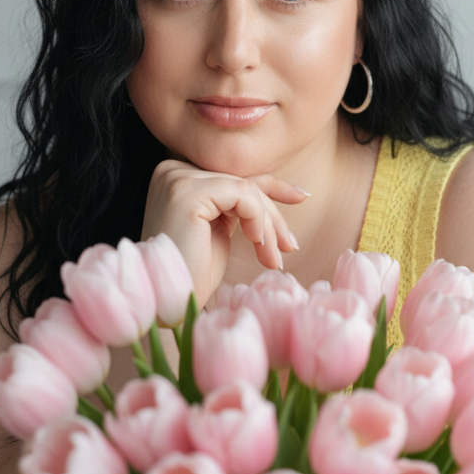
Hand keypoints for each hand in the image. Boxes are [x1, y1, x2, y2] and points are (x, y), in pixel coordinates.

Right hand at [140, 160, 306, 307]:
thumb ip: (239, 204)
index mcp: (176, 176)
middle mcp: (172, 170)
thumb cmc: (193, 273)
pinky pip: (241, 194)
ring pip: (246, 188)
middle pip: (241, 182)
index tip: (303, 196)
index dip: (271, 186)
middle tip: (290, 247)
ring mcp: (177, 179)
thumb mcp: (221, 229)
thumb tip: (288, 191)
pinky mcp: (187, 193)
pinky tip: (258, 245)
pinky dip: (258, 219)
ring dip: (268, 225)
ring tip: (273, 258)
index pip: (232, 176)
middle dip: (272, 217)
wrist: (170, 303)